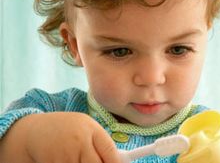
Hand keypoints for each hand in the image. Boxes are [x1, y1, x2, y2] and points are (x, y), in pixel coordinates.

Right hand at [0, 112, 120, 162]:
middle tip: (94, 161)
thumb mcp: (86, 127)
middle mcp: (79, 141)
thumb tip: (117, 161)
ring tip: (78, 158)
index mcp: (90, 129)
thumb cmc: (67, 128)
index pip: (109, 150)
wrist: (36, 130)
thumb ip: (99, 142)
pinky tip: (67, 159)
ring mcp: (65, 155)